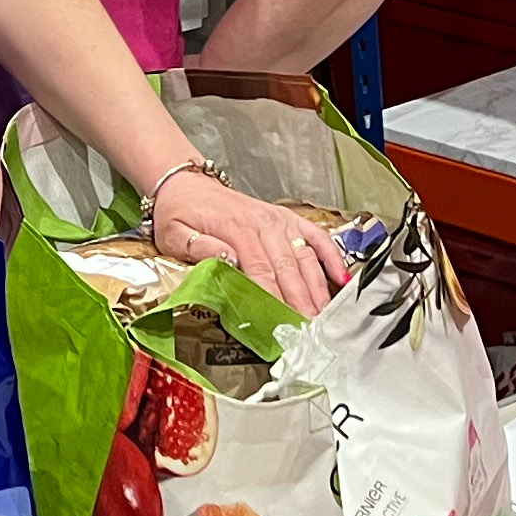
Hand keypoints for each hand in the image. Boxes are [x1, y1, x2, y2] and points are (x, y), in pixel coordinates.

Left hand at [147, 169, 348, 310]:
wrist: (187, 186)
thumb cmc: (180, 214)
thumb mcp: (175, 233)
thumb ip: (198, 247)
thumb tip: (227, 260)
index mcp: (235, 228)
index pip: (260, 269)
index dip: (274, 298)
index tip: (282, 323)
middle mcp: (262, 223)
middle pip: (287, 267)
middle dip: (300, 301)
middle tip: (310, 329)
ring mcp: (278, 220)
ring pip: (305, 257)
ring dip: (317, 287)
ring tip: (324, 315)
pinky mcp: (287, 219)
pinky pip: (316, 237)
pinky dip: (331, 256)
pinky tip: (340, 278)